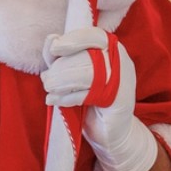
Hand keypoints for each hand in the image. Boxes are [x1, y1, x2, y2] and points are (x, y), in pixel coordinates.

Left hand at [42, 27, 158, 170]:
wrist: (110, 134)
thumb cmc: (89, 100)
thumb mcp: (70, 74)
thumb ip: (60, 58)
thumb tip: (51, 39)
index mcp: (110, 49)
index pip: (93, 36)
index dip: (73, 39)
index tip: (55, 48)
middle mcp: (120, 61)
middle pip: (87, 56)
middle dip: (61, 68)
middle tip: (47, 82)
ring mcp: (123, 80)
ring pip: (89, 73)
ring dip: (62, 82)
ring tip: (49, 90)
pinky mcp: (120, 100)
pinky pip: (90, 94)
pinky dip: (67, 98)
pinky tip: (55, 101)